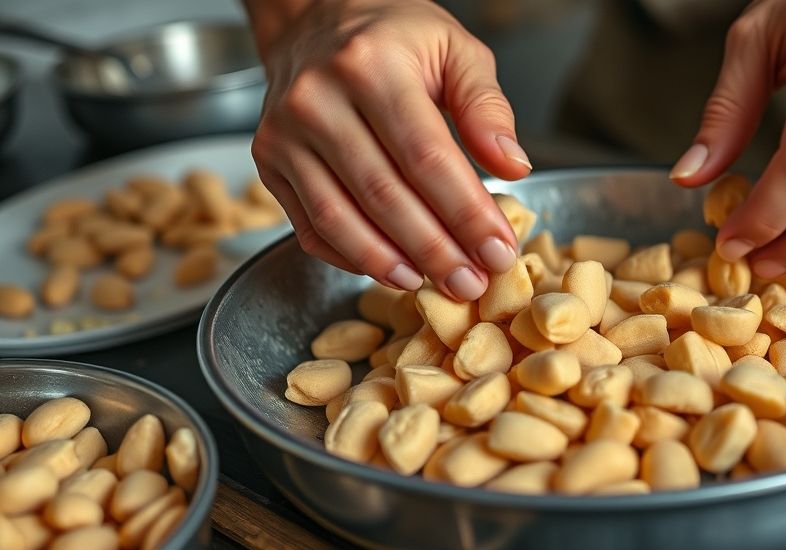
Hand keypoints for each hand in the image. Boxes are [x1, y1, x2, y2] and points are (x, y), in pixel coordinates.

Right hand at [246, 0, 530, 299]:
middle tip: (472, 282)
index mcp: (372, 65)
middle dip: (435, 249)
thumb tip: (513, 167)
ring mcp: (284, 135)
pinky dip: (351, 257)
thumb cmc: (392, 37)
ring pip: (340, 219)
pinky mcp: (269, 163)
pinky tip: (390, 270)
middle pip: (384, 195)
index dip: (466, 213)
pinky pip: (310, 227)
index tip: (499, 250)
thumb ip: (486, 107)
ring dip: (390, 264)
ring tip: (432, 285)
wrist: (313, 19)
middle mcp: (318, 100)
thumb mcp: (454, 49)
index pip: (427, 157)